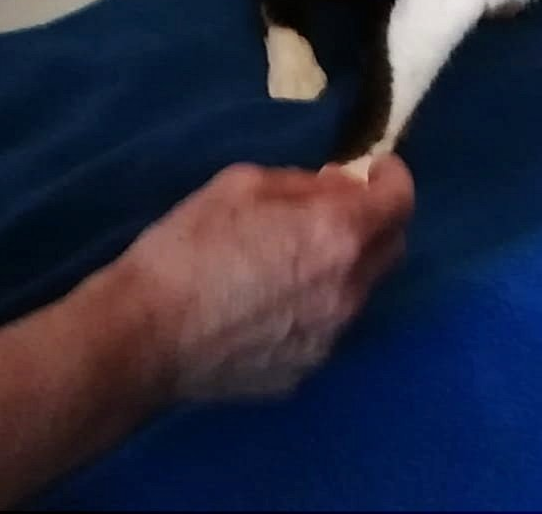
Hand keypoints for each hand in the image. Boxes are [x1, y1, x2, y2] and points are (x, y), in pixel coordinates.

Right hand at [112, 156, 413, 400]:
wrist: (140, 337)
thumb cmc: (189, 247)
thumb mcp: (244, 184)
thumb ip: (305, 184)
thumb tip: (337, 189)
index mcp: (339, 236)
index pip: (401, 202)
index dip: (394, 178)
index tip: (373, 169)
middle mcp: (349, 290)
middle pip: (392, 247)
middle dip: (375, 220)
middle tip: (338, 207)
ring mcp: (330, 338)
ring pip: (361, 290)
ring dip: (346, 264)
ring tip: (295, 255)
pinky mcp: (305, 371)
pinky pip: (328, 326)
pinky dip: (317, 304)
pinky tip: (270, 300)